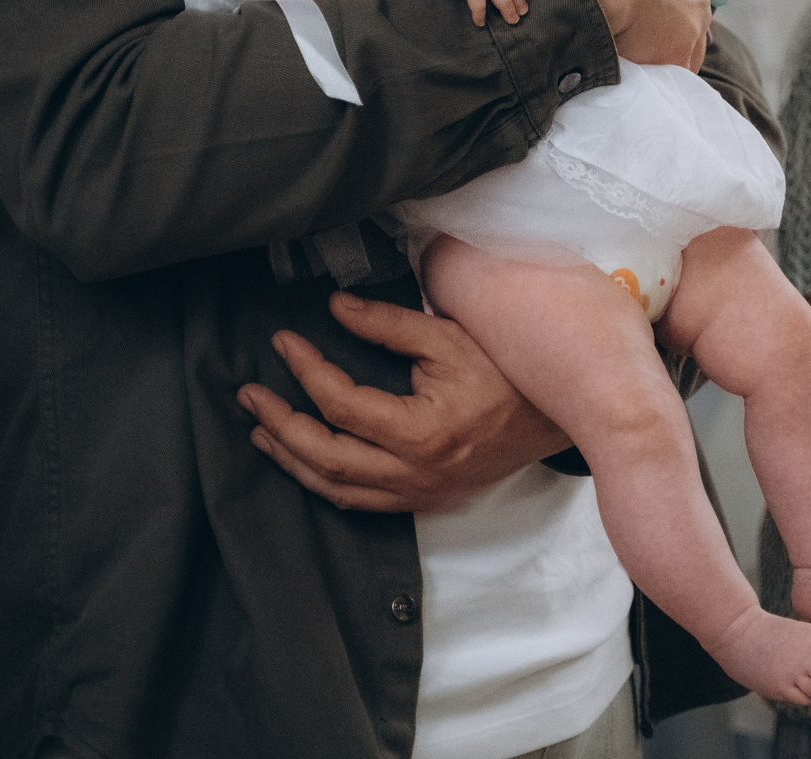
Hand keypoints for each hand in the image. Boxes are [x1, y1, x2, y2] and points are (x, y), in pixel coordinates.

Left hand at [238, 290, 570, 511]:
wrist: (560, 418)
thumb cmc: (509, 372)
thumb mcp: (451, 338)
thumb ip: (390, 325)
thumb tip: (337, 308)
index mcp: (421, 431)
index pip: (341, 404)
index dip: (305, 370)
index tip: (284, 341)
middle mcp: (414, 473)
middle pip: (324, 457)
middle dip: (279, 425)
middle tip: (249, 395)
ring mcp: (418, 494)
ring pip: (335, 489)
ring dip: (291, 459)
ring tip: (260, 430)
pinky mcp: (423, 500)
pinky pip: (359, 502)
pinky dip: (324, 481)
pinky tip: (304, 460)